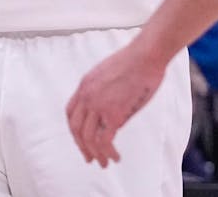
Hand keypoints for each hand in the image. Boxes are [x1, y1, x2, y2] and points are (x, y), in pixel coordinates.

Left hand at [65, 40, 163, 166]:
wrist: (146, 54)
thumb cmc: (137, 59)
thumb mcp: (110, 72)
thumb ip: (105, 90)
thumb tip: (111, 111)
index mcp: (85, 84)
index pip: (71, 112)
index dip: (75, 128)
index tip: (81, 138)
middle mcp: (87, 96)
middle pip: (75, 128)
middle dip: (81, 146)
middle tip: (89, 157)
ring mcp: (99, 105)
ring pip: (88, 138)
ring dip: (95, 154)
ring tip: (104, 163)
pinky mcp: (114, 114)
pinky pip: (105, 141)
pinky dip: (108, 153)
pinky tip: (115, 157)